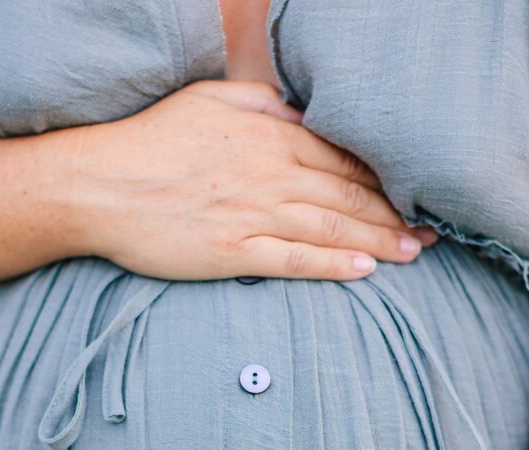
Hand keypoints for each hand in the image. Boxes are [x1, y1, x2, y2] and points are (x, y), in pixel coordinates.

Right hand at [67, 79, 436, 281]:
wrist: (98, 185)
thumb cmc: (152, 141)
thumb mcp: (209, 100)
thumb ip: (263, 107)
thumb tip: (303, 116)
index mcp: (268, 136)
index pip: (341, 159)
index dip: (384, 180)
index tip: (412, 194)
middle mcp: (269, 175)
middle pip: (347, 197)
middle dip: (394, 215)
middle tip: (430, 234)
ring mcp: (252, 215)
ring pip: (330, 229)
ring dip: (378, 242)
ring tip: (412, 254)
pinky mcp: (232, 252)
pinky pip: (294, 260)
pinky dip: (333, 265)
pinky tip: (365, 271)